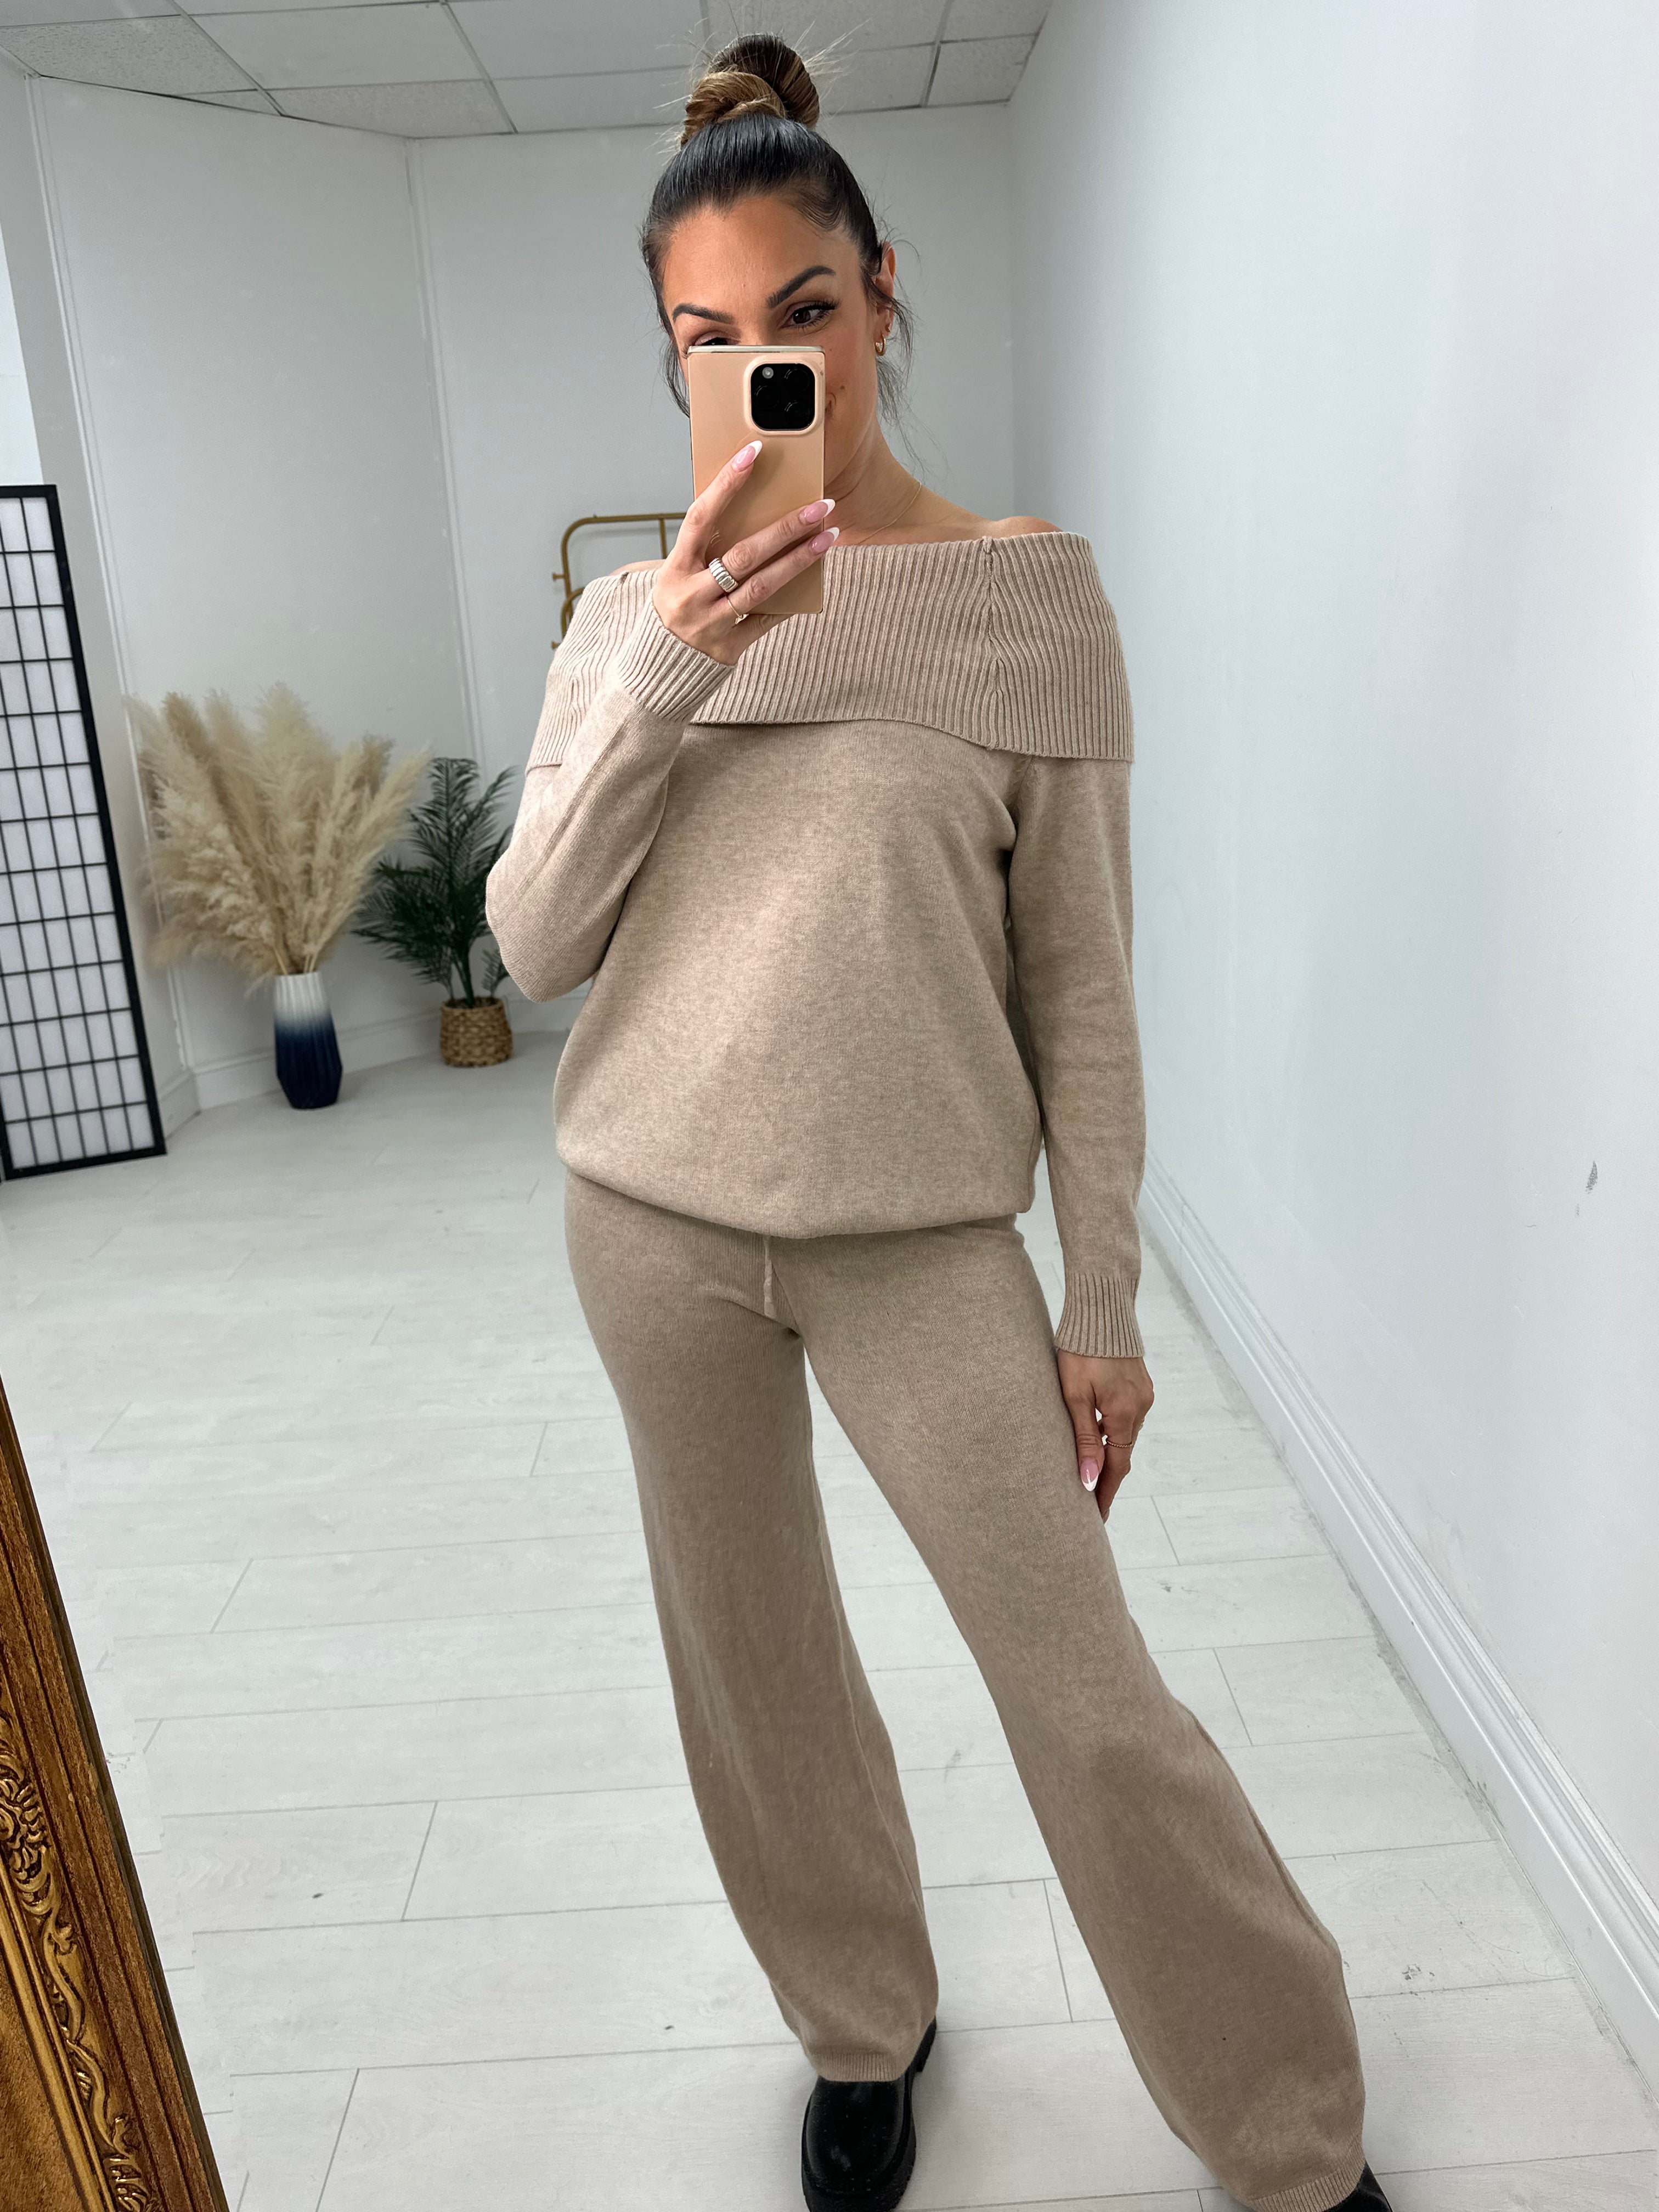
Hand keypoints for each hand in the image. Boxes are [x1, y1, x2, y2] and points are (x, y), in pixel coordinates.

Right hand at [653, 440, 837, 665]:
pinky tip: (815, 580)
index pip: (700, 517)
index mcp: (675, 568)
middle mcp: (691, 595)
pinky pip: (765, 620)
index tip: (753, 453)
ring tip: (828, 538)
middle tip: (820, 506)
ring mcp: (710, 623)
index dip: (726, 484)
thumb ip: (705, 551)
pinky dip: (790, 601)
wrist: (657, 668)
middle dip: (785, 528)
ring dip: (798, 560)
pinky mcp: (728, 648)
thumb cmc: (675, 608)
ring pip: (761, 587)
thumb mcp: (678, 575)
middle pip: (744, 555)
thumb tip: (753, 512)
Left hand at [1057, 1352, 1153, 1519]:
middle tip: (1089, 1503)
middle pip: (1123, 1453)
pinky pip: (1127, 1417)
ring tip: (1090, 1473)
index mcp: (1124, 1414)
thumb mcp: (1074, 1396)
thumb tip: (1088, 1480)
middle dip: (1107, 1478)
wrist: (1100, 1310)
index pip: (1117, 1467)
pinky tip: (1097, 1435)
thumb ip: (1082, 1439)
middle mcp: (1140, 1408)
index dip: (1105, 1493)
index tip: (1096, 1517)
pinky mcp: (1140, 1384)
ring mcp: (1143, 1395)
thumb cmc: (1080, 1350)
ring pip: (1125, 1434)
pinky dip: (1113, 1432)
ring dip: (1110, 1454)